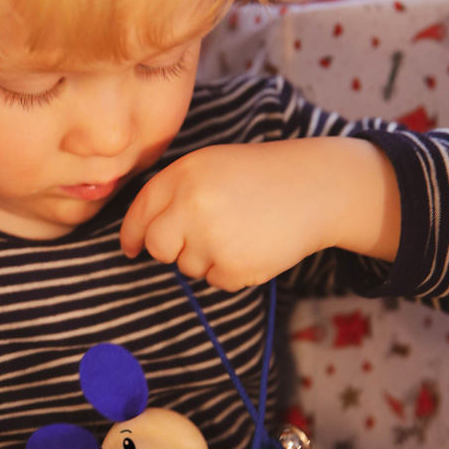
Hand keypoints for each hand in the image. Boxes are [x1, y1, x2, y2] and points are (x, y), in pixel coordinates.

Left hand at [120, 138, 400, 290]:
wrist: (317, 189)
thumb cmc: (263, 176)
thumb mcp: (212, 167)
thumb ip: (175, 193)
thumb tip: (143, 236)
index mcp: (184, 173)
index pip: (141, 211)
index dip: (132, 234)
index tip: (130, 247)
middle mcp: (191, 205)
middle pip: (157, 246)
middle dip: (169, 250)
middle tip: (196, 240)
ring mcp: (211, 237)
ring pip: (188, 266)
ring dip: (208, 258)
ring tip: (242, 231)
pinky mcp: (233, 266)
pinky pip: (216, 281)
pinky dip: (232, 271)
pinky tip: (254, 246)